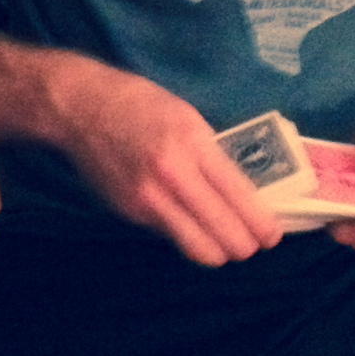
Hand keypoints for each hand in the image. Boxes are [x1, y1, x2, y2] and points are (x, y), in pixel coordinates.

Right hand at [52, 64, 282, 266]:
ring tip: (226, 242)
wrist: (81, 108)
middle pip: (224, 235)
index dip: (262, 225)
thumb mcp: (188, 118)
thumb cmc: (140, 104)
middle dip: (245, 246)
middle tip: (253, 242)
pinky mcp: (132, 212)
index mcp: (193, 144)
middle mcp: (172, 176)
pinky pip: (172, 235)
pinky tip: (191, 222)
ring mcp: (149, 199)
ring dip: (218, 251)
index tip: (272, 234)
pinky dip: (188, 235)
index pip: (239, 198)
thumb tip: (242, 193)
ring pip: (199, 249)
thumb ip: (213, 155)